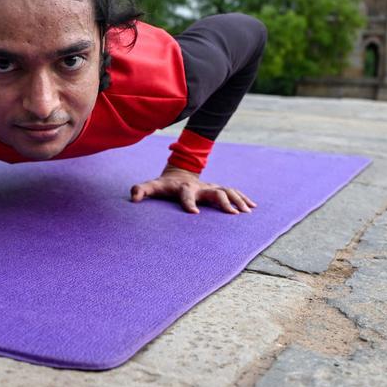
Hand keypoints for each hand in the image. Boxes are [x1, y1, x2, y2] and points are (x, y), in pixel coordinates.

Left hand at [129, 166, 255, 214]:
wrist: (179, 173)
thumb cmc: (165, 184)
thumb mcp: (152, 186)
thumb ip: (141, 190)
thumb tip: (133, 198)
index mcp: (184, 187)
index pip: (186, 195)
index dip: (189, 203)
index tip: (194, 214)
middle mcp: (200, 186)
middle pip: (214, 191)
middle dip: (223, 201)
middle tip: (232, 214)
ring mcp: (211, 187)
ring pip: (227, 190)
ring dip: (238, 200)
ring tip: (246, 211)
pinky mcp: (218, 189)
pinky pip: (233, 192)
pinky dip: (243, 198)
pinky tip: (253, 207)